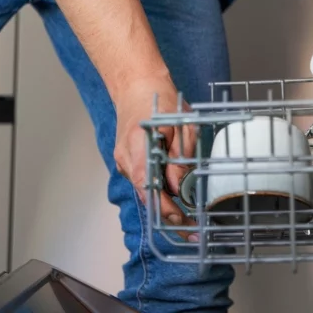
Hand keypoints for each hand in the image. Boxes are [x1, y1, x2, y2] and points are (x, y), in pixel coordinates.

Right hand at [113, 68, 196, 236]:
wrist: (137, 85)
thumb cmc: (160, 100)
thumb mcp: (181, 124)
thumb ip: (180, 155)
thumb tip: (179, 186)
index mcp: (138, 145)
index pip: (148, 186)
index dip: (163, 207)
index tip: (180, 219)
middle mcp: (126, 157)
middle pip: (145, 193)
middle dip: (167, 212)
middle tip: (189, 228)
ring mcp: (123, 160)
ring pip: (144, 189)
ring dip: (163, 202)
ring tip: (186, 215)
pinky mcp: (125, 160)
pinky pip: (142, 180)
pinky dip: (156, 189)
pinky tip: (172, 194)